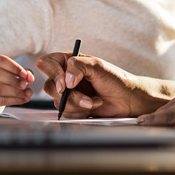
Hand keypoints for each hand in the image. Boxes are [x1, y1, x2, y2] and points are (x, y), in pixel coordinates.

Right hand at [0, 55, 34, 114]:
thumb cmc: (2, 81)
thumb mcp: (13, 73)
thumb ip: (24, 73)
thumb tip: (30, 77)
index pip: (0, 60)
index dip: (14, 67)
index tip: (25, 74)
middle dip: (13, 80)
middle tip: (25, 85)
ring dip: (15, 92)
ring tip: (26, 94)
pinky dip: (13, 100)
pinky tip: (22, 100)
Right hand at [35, 53, 160, 117]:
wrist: (127, 100)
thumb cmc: (116, 79)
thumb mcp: (98, 66)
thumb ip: (78, 66)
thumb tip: (66, 79)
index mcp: (69, 61)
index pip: (46, 63)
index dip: (53, 74)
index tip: (66, 84)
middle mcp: (66, 76)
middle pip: (49, 86)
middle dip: (69, 95)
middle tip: (86, 97)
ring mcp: (69, 93)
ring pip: (57, 102)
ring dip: (78, 104)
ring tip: (94, 101)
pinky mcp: (73, 107)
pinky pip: (65, 112)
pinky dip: (80, 112)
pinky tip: (92, 106)